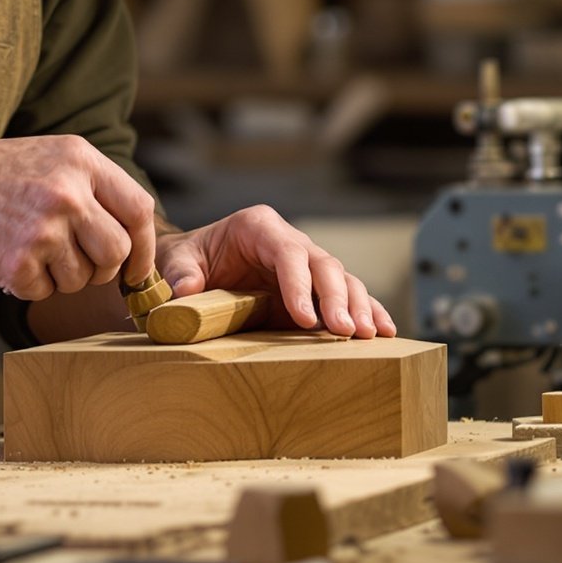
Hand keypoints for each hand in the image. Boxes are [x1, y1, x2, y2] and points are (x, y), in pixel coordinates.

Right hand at [0, 134, 156, 301]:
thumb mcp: (51, 158)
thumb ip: (93, 187)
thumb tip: (136, 238)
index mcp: (80, 161)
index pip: (137, 209)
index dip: (144, 245)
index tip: (136, 267)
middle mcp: (67, 193)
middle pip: (117, 252)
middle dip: (102, 268)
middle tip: (75, 262)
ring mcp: (42, 229)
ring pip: (82, 278)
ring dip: (60, 276)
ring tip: (30, 248)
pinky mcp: (17, 263)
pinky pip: (45, 292)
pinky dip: (29, 285)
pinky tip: (9, 258)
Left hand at [157, 205, 395, 338]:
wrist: (194, 266)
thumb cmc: (188, 260)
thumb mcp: (176, 263)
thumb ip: (182, 275)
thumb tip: (186, 292)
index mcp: (258, 227)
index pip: (288, 251)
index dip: (300, 284)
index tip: (306, 319)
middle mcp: (289, 241)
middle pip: (323, 264)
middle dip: (337, 298)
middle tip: (347, 331)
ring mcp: (306, 265)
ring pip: (342, 280)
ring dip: (358, 307)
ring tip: (369, 335)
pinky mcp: (314, 289)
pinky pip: (346, 297)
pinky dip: (368, 311)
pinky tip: (385, 331)